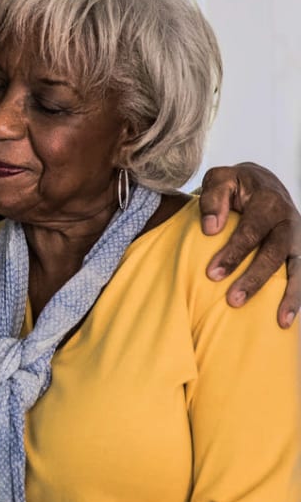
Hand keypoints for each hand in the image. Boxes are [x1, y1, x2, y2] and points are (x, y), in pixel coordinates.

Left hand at [199, 162, 300, 326]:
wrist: (259, 182)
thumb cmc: (233, 185)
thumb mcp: (219, 180)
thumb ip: (212, 199)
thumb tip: (210, 229)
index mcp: (269, 202)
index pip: (251, 231)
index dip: (233, 253)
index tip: (211, 274)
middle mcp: (289, 220)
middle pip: (274, 253)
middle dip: (254, 278)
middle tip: (232, 300)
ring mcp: (297, 238)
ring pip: (297, 269)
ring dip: (288, 295)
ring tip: (279, 320)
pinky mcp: (298, 251)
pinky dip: (297, 297)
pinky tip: (286, 320)